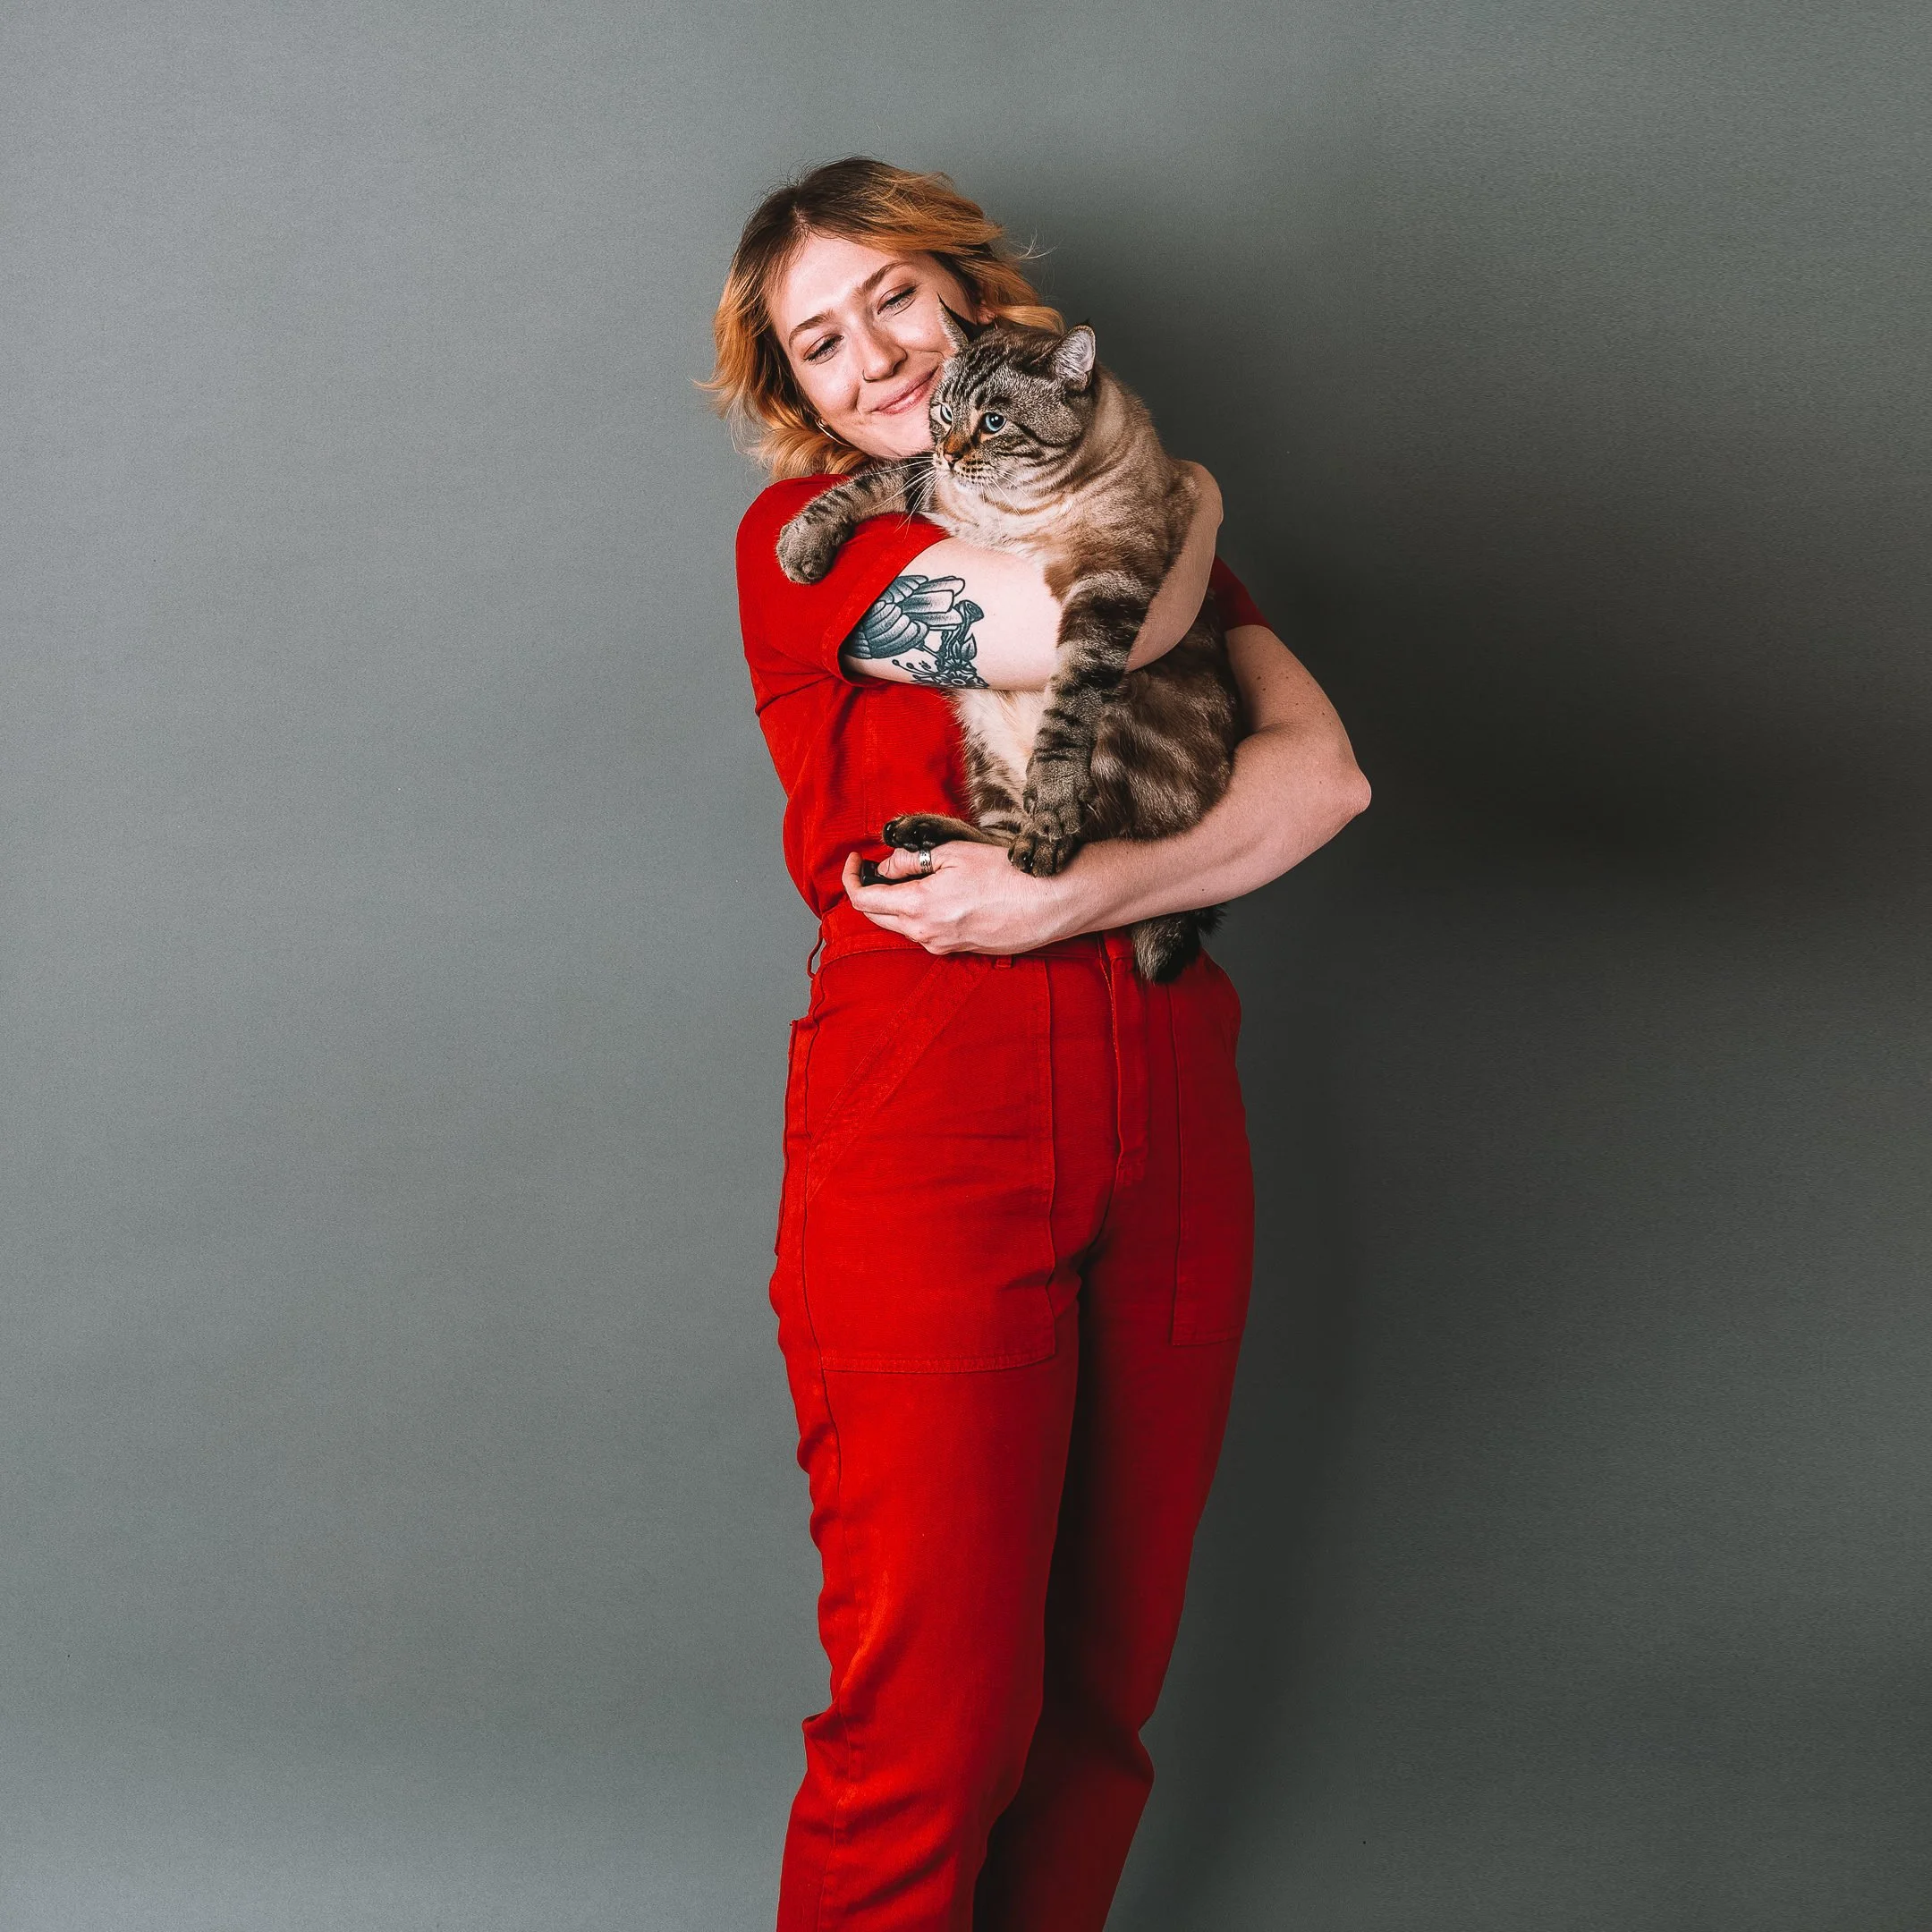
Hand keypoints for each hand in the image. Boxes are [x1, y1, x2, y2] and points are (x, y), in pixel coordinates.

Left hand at [840, 843, 1092, 954]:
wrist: (1051, 902)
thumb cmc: (1007, 873)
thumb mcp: (953, 854)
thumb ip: (911, 861)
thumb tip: (887, 867)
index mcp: (918, 907)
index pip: (864, 900)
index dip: (851, 877)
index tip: (856, 859)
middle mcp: (926, 934)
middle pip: (878, 917)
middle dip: (869, 892)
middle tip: (875, 867)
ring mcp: (944, 946)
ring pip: (903, 927)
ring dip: (896, 904)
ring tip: (910, 877)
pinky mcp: (962, 951)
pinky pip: (928, 934)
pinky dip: (920, 915)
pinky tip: (938, 896)